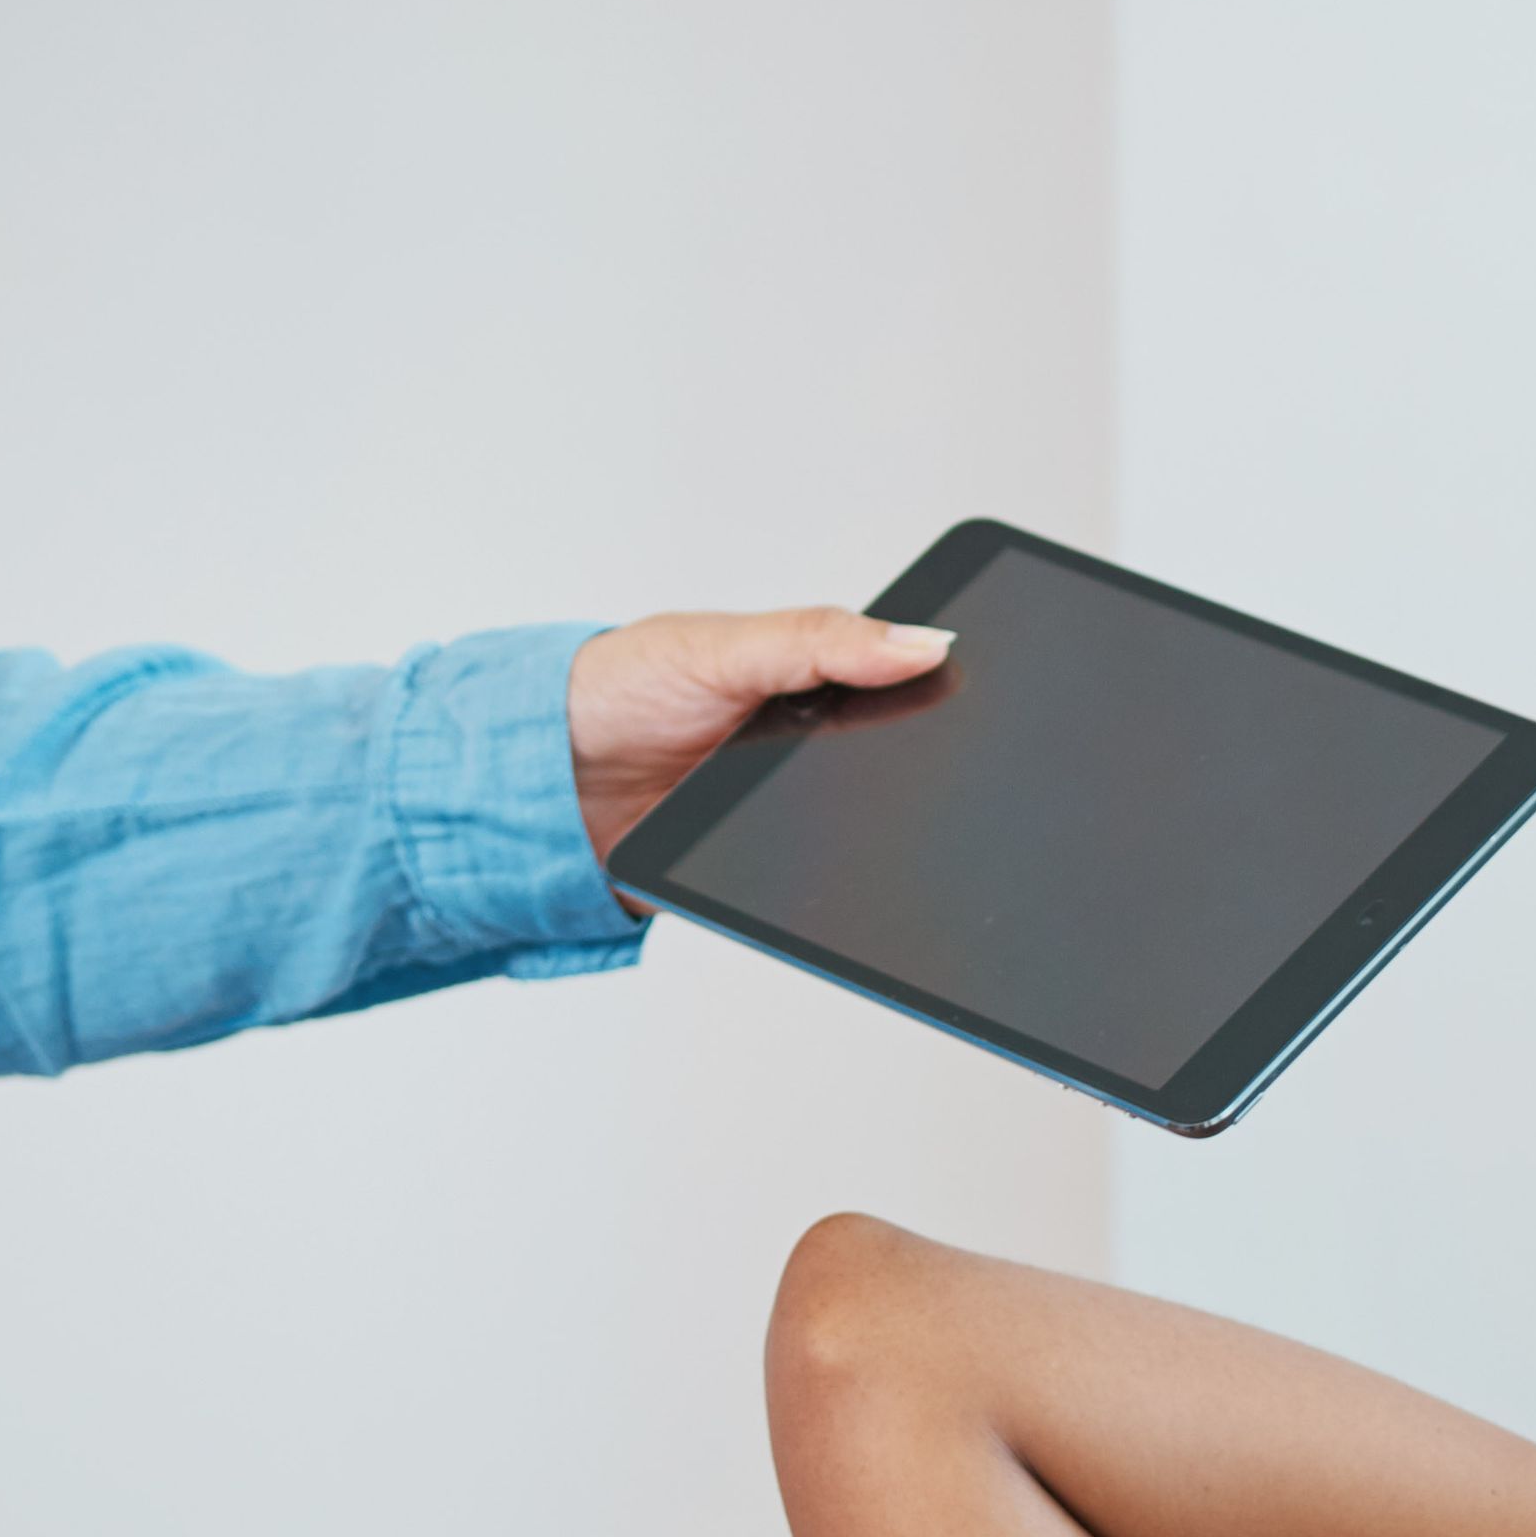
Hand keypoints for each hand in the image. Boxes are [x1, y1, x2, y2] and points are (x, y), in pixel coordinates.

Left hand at [566, 606, 960, 876]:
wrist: (544, 782)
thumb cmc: (618, 690)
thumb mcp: (723, 647)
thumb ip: (819, 641)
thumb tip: (923, 642)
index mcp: (811, 683)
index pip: (903, 687)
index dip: (949, 694)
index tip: (991, 699)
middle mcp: (810, 751)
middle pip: (898, 777)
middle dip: (923, 788)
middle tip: (942, 785)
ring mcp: (791, 816)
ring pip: (869, 844)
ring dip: (880, 850)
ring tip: (889, 842)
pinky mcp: (768, 876)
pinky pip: (819, 895)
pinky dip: (832, 895)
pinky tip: (839, 888)